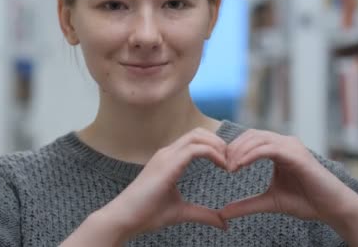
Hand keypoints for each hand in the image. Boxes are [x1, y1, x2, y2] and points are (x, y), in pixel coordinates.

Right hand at [98, 128, 228, 238]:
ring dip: (217, 145)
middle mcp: (167, 153)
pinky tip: (223, 166)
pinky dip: (213, 153)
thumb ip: (203, 214)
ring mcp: (166, 156)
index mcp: (168, 159)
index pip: (194, 140)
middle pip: (198, 133)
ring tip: (229, 162)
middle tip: (232, 160)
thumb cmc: (147, 214)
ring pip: (197, 136)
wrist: (125, 218)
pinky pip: (195, 149)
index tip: (228, 163)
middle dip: (218, 142)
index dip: (214, 146)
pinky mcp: (167, 164)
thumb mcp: (182, 212)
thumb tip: (224, 223)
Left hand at [221, 129, 357, 223]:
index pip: (250, 139)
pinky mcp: (297, 155)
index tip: (221, 165)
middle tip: (222, 165)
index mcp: (279, 149)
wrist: (332, 208)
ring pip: (258, 139)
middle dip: (233, 148)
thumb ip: (246, 204)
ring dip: (240, 151)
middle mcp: (285, 143)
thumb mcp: (269, 202)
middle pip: (251, 135)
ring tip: (230, 167)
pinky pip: (269, 148)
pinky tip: (241, 165)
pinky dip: (252, 154)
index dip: (233, 149)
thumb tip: (223, 212)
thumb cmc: (306, 202)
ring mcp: (292, 146)